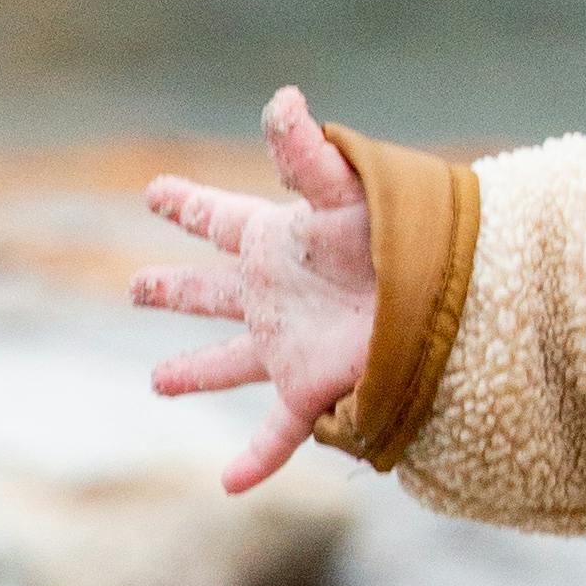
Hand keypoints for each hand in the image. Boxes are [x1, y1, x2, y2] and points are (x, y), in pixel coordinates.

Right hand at [135, 88, 378, 492]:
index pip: (218, 218)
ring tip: (158, 379)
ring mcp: (289, 345)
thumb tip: (283, 99)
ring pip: (229, 360)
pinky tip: (228, 485)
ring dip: (195, 369)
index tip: (154, 191)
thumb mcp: (344, 191)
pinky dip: (253, 460)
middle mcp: (276, 295)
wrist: (448, 296)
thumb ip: (308, 153)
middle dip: (175, 288)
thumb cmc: (400, 234)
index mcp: (276, 244)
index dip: (185, 205)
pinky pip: (276, 433)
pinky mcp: (310, 388)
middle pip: (212, 290)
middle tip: (136, 285)